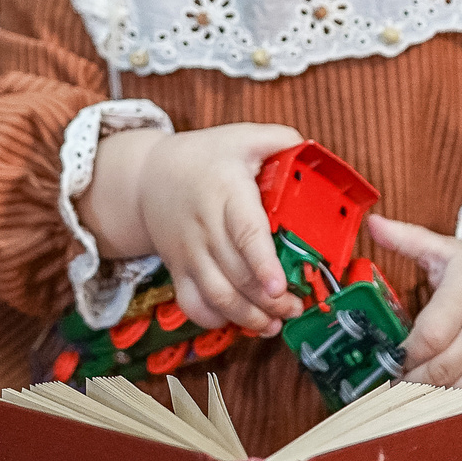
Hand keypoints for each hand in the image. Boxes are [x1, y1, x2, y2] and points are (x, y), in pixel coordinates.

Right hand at [86, 123, 304, 334]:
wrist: (148, 176)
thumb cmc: (204, 157)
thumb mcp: (241, 137)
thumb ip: (280, 140)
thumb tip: (314, 153)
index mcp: (226, 191)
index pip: (245, 231)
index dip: (263, 262)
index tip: (279, 286)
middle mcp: (205, 226)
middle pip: (237, 273)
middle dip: (269, 300)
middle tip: (296, 307)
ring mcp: (189, 252)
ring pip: (216, 295)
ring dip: (247, 317)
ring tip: (274, 323)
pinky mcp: (178, 270)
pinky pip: (193, 304)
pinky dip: (216, 320)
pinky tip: (242, 321)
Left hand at [367, 214, 461, 393]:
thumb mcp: (447, 250)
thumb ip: (407, 239)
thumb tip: (373, 223)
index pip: (431, 335)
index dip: (405, 353)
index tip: (389, 358)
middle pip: (442, 369)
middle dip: (411, 381)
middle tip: (391, 384)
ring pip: (461, 391)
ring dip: (430, 399)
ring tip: (409, 397)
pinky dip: (457, 407)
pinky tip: (437, 404)